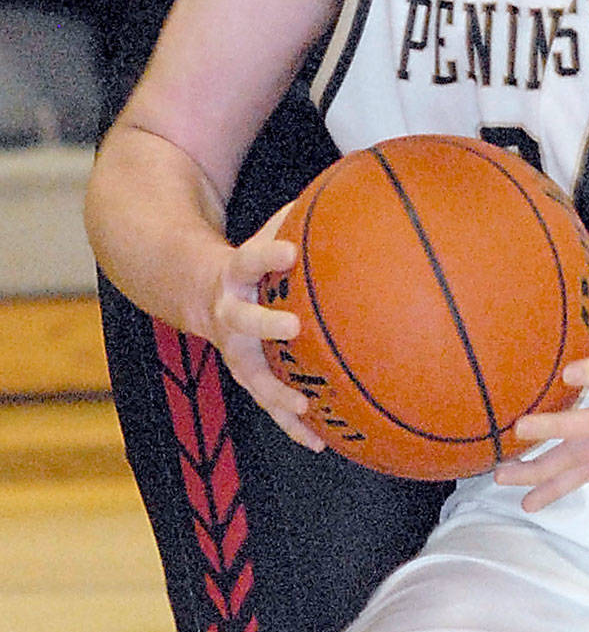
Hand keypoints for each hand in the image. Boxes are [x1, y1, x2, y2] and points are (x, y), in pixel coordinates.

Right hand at [206, 205, 326, 450]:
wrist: (201, 293)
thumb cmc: (249, 262)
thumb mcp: (264, 235)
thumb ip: (293, 220)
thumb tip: (343, 188)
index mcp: (235, 274)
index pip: (249, 259)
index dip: (267, 257)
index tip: (289, 252)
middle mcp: (230, 314)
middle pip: (242, 320)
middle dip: (266, 324)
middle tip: (295, 326)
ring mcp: (236, 350)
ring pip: (252, 375)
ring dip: (278, 392)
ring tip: (307, 406)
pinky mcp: (249, 375)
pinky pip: (269, 403)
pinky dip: (293, 424)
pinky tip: (321, 443)